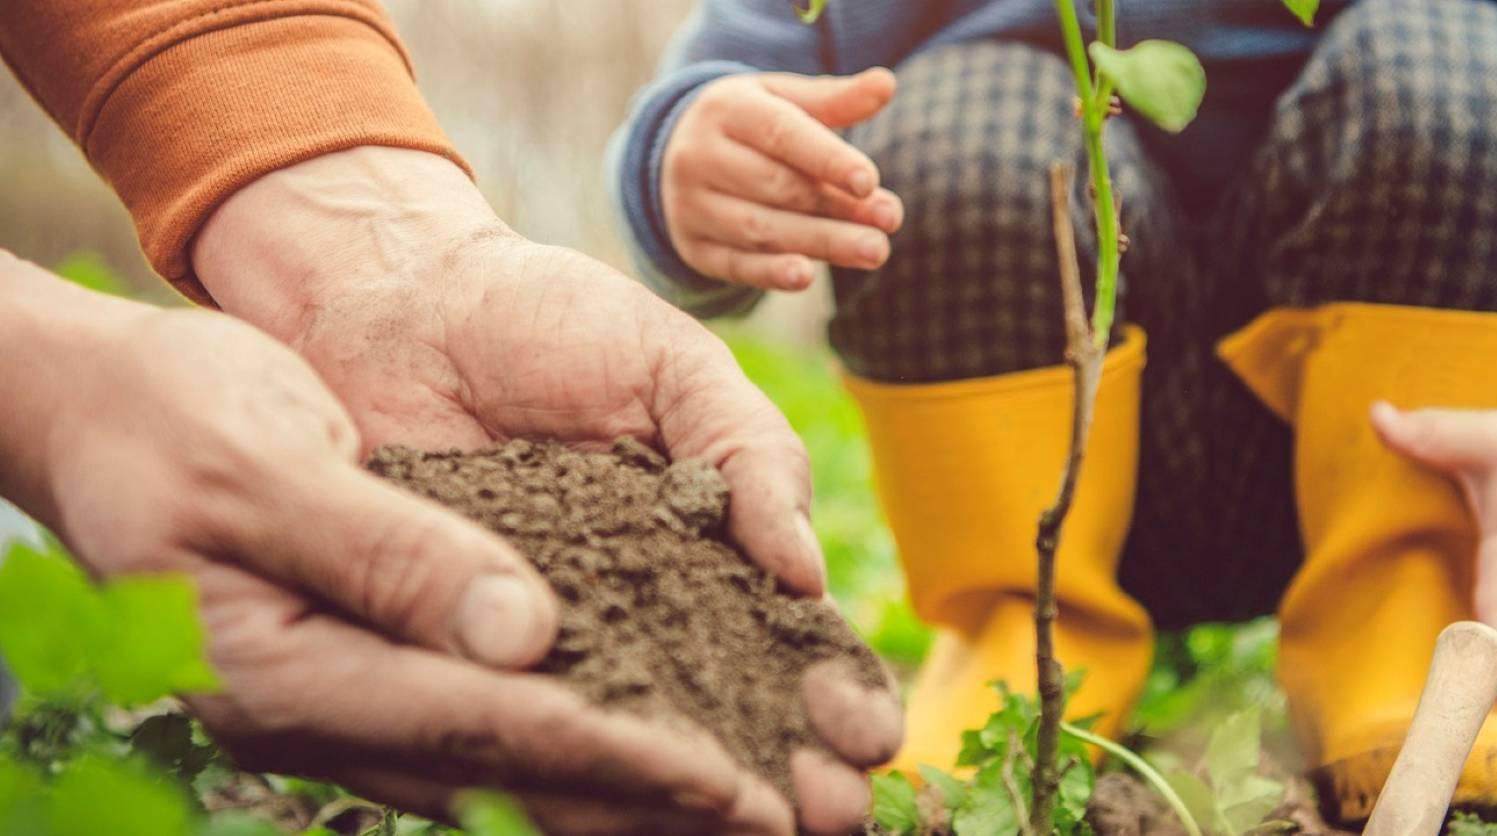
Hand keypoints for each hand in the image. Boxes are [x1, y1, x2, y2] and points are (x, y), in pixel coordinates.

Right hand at [0, 253, 787, 832]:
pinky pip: (489, 722)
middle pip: (517, 772)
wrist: (103, 412)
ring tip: (746, 808)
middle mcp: (326, 713)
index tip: (731, 783)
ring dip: (630, 787)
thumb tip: (521, 635)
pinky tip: (655, 739)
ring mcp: (346, 702)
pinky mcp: (370, 669)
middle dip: (652, 803)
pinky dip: (578, 736)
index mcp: (288, 674)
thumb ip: (386, 551)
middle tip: (779, 825)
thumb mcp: (262, 462)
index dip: (618, 756)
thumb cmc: (169, 416)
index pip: (487, 727)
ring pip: (512, 761)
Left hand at [193, 147, 902, 833]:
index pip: (787, 638)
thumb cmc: (548, 318)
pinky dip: (563, 767)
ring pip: (633, 737)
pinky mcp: (455, 651)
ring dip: (692, 794)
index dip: (833, 690)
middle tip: (829, 817)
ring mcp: (548, 639)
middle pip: (726, 713)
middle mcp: (636, 610)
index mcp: (706, 545)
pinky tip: (613, 807)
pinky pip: (513, 720)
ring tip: (753, 834)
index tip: (868, 735)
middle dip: (784, 769)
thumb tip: (805, 578)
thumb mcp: (672, 368)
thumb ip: (749, 457)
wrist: (395, 299)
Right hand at [662, 69, 903, 289]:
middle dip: (837, 207)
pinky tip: (806, 277)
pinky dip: (770, 273)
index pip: (781, 135)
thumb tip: (887, 84)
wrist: (676, 154)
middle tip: (890, 221)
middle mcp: (700, 156)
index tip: (870, 182)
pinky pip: (734, 264)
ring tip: (874, 251)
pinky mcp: (694, 247)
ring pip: (759, 229)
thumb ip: (835, 99)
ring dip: (821, 242)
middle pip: (776, 187)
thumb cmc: (750, 124)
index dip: (828, 159)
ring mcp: (691, 205)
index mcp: (727, 109)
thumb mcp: (783, 100)